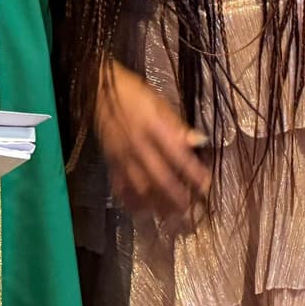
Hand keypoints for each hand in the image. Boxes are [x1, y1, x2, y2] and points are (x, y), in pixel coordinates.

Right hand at [92, 63, 210, 219]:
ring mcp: (122, 157)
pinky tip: (142, 210)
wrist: (98, 90)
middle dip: (176, 196)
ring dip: (157, 204)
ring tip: (170, 215)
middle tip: (190, 208)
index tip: (206, 183)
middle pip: (160, 177)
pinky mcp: (110, 162)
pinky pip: (120, 187)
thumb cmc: (133, 93)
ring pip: (141, 188)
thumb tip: (199, 141)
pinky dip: (131, 201)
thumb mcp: (159, 102)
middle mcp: (138, 145)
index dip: (192, 172)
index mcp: (153, 127)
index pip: (177, 155)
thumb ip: (177, 125)